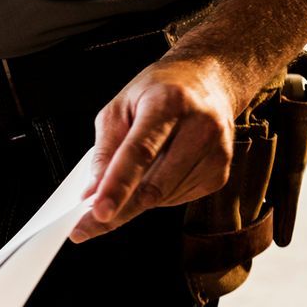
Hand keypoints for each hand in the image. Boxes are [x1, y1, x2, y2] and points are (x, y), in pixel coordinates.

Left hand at [70, 55, 245, 242]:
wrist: (207, 82)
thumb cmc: (159, 92)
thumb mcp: (120, 107)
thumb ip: (105, 150)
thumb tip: (92, 192)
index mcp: (169, 103)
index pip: (140, 153)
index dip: (117, 186)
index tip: (97, 212)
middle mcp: (200, 127)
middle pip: (153, 185)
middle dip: (117, 209)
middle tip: (86, 224)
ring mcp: (216, 152)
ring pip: (162, 198)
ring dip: (136, 198)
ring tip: (132, 173)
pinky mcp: (220, 173)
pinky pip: (176, 199)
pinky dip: (157, 194)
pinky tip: (158, 170)